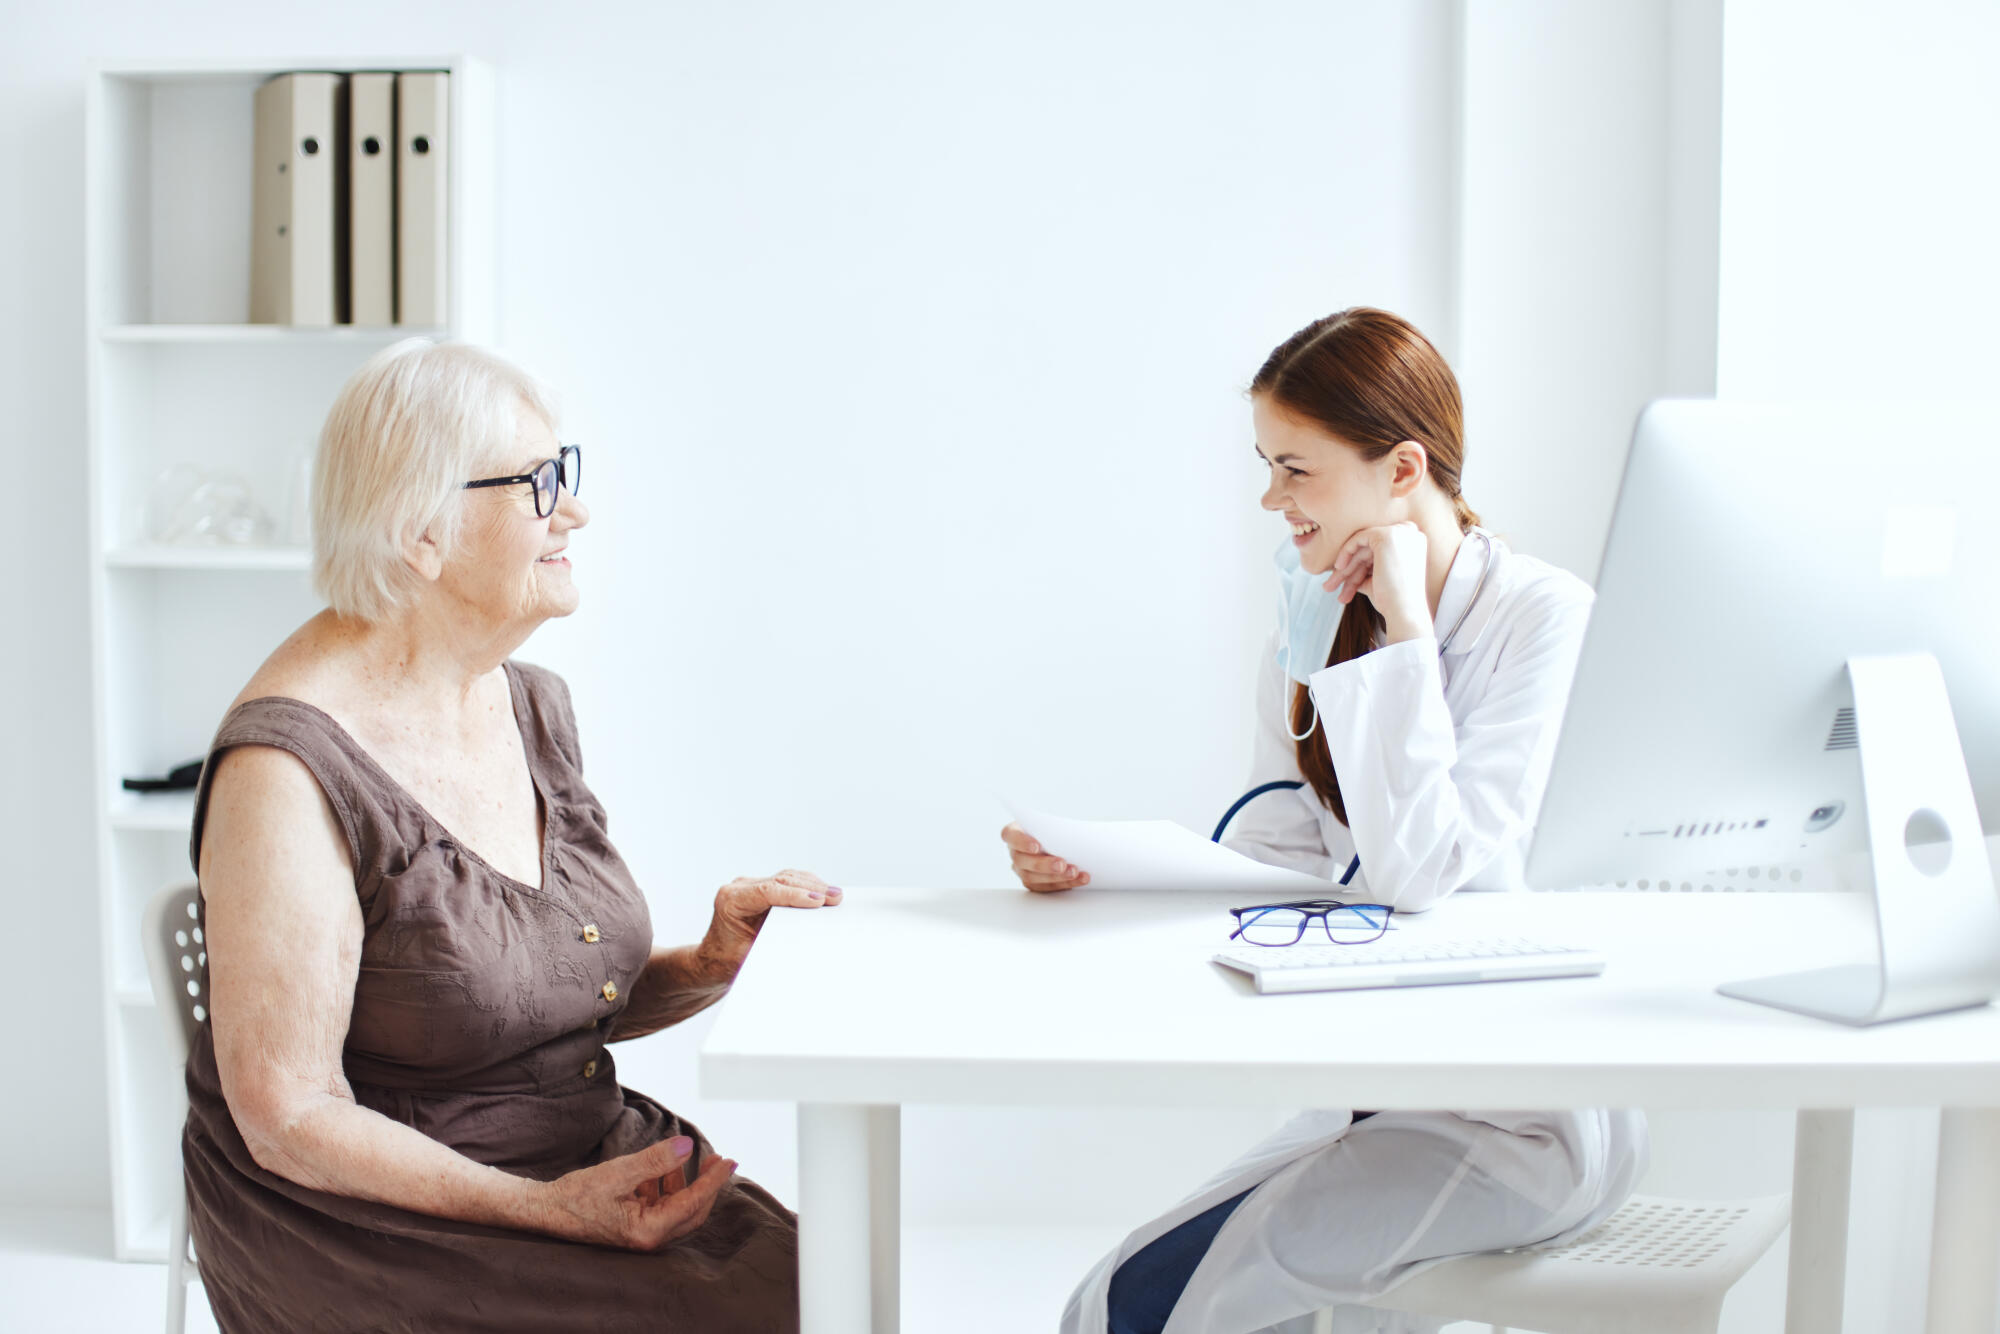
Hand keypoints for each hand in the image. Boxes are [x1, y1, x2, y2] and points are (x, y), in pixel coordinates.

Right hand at [534, 1135, 737, 1250]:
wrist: (546, 1208)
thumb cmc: (577, 1194)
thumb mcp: (618, 1172)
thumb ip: (654, 1160)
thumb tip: (687, 1146)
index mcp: (647, 1232)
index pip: (692, 1204)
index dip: (713, 1181)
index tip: (729, 1161)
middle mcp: (648, 1238)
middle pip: (692, 1212)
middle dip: (706, 1185)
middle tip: (719, 1160)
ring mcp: (641, 1233)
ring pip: (677, 1208)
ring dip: (684, 1182)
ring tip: (682, 1157)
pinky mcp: (634, 1225)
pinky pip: (660, 1205)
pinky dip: (664, 1186)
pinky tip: (658, 1168)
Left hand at [700, 870, 843, 980]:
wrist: (714, 961)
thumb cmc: (728, 961)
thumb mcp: (751, 955)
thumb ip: (774, 941)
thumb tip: (807, 938)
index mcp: (730, 901)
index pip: (767, 891)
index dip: (795, 895)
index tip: (817, 901)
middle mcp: (739, 888)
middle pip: (781, 880)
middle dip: (811, 888)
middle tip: (836, 897)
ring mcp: (750, 886)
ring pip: (787, 877)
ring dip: (812, 885)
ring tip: (835, 895)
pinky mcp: (762, 889)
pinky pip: (787, 882)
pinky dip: (806, 886)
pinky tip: (823, 893)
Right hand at [1001, 822, 1088, 891]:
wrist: (1062, 840)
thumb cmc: (1054, 828)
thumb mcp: (1053, 823)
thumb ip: (1055, 827)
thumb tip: (1071, 834)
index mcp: (1015, 832)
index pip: (1011, 836)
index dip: (1022, 842)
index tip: (1036, 846)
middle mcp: (1015, 852)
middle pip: (1022, 861)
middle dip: (1044, 864)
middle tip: (1061, 864)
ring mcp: (1022, 869)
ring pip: (1032, 877)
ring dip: (1056, 877)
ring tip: (1074, 872)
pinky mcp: (1033, 883)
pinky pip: (1046, 887)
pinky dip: (1065, 884)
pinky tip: (1080, 879)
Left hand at [1327, 521, 1433, 643]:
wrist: (1404, 611)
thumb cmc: (1393, 602)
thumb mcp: (1379, 581)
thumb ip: (1366, 571)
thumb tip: (1344, 569)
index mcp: (1414, 545)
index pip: (1381, 551)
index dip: (1362, 565)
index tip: (1347, 581)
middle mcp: (1411, 535)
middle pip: (1371, 550)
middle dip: (1350, 569)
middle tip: (1331, 586)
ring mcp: (1401, 533)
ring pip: (1364, 546)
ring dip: (1345, 568)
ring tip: (1329, 586)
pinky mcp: (1388, 536)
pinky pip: (1360, 538)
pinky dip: (1347, 552)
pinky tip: (1339, 568)